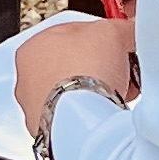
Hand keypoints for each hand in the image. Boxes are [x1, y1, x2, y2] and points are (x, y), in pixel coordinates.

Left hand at [14, 10, 137, 143]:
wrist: (85, 122)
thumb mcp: (112, 32)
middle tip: (122, 68)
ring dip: (99, 91)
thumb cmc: (84, 75)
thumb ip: (121, 28)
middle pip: (74, 64)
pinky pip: (78, 117)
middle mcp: (28, 79)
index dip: (101, 36)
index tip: (118, 42)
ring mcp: (37, 108)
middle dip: (101, 67)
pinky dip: (93, 114)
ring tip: (119, 91)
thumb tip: (130, 31)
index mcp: (32, 47)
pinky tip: (108, 111)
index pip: (71, 32)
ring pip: (77, 92)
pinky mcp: (51, 131)